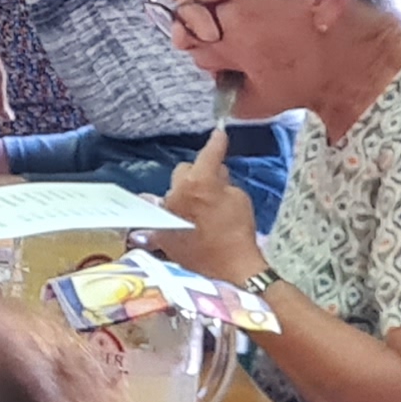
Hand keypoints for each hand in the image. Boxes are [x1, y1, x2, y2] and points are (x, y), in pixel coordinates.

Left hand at [156, 129, 265, 284]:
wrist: (231, 267)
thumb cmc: (239, 230)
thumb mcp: (240, 198)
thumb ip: (223, 181)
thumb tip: (215, 172)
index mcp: (198, 182)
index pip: (208, 154)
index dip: (216, 143)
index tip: (219, 134)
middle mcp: (176, 194)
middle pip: (183, 171)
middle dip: (196, 174)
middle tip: (211, 184)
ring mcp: (165, 213)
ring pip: (171, 193)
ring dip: (183, 194)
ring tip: (198, 206)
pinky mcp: (161, 232)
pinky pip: (162, 215)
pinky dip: (171, 214)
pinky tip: (181, 219)